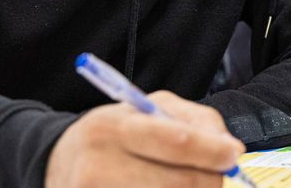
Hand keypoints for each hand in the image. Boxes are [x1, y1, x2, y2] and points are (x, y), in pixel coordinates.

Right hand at [45, 90, 243, 187]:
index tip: (233, 155)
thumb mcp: (146, 109)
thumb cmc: (114, 134)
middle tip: (215, 176)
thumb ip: (193, 120)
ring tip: (187, 183)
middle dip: (209, 181)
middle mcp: (100, 164)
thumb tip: (230, 150)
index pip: (175, 141)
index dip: (211, 152)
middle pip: (180, 184)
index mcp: (114, 127)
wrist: (56, 162)